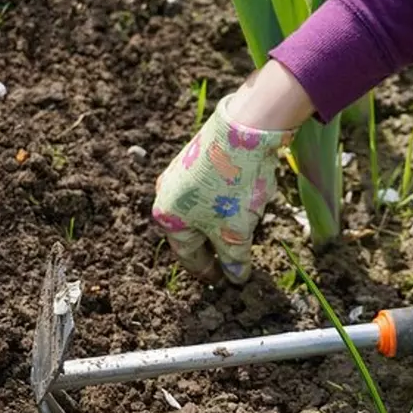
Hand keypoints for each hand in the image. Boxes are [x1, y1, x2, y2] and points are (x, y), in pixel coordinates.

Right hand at [152, 93, 294, 283]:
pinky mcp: (197, 158)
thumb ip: (234, 260)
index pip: (189, 256)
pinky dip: (225, 203)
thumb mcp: (235, 233)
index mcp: (168, 218)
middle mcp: (167, 195)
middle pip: (194, 233)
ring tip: (245, 230)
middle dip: (216, 247)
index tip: (225, 282)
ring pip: (203, 211)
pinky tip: (245, 201)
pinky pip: (210, 191)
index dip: (209, 272)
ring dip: (222, 224)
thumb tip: (236, 277)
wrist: (244, 130)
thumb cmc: (232, 187)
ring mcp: (180, 174)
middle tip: (235, 260)